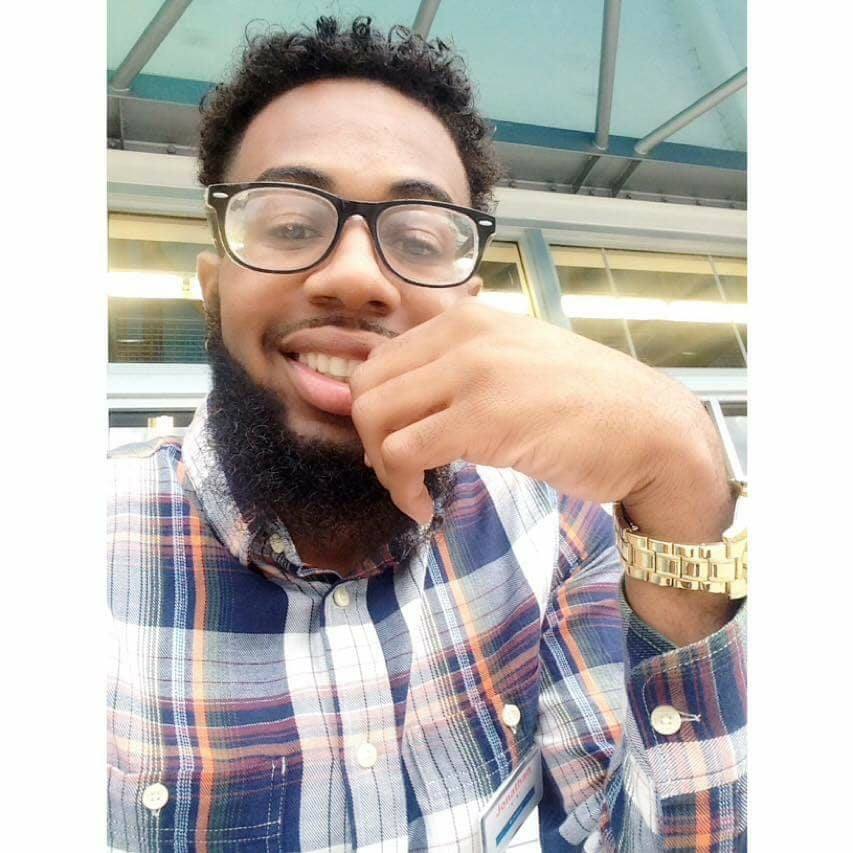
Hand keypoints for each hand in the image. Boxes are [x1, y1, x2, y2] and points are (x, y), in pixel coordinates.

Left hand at [349, 299, 722, 527]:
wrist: (651, 430)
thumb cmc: (588, 405)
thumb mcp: (516, 365)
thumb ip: (460, 372)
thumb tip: (404, 406)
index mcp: (469, 318)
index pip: (383, 360)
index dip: (376, 411)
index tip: (398, 446)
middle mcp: (464, 334)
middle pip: (366, 386)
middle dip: (370, 439)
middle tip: (400, 474)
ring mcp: (473, 372)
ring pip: (374, 418)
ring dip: (382, 467)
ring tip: (413, 492)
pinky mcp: (483, 418)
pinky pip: (402, 453)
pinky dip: (402, 489)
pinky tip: (424, 509)